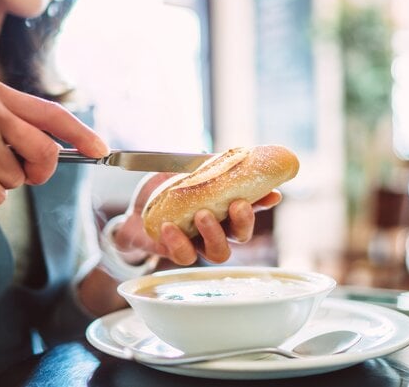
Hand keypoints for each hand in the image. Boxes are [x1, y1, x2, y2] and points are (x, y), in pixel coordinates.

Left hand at [112, 173, 281, 264]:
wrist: (135, 210)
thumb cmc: (166, 192)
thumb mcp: (185, 172)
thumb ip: (204, 166)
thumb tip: (218, 154)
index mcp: (224, 209)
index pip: (252, 207)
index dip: (265, 203)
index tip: (273, 194)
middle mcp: (217, 230)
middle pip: (241, 236)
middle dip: (244, 221)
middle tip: (237, 205)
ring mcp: (198, 244)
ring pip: (219, 252)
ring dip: (213, 234)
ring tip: (201, 215)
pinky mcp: (176, 253)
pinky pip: (184, 255)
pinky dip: (178, 242)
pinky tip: (169, 227)